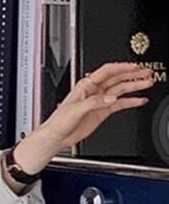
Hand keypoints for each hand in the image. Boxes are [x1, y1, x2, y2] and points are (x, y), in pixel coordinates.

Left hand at [13, 61, 156, 174]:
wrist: (56, 137)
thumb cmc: (59, 121)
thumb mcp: (75, 109)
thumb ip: (94, 102)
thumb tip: (110, 98)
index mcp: (86, 85)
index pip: (107, 71)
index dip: (121, 67)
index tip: (134, 66)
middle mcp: (94, 90)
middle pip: (117, 78)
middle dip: (132, 75)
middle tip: (146, 72)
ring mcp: (99, 101)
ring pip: (120, 90)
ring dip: (134, 86)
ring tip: (148, 83)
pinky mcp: (102, 112)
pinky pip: (119, 104)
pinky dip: (130, 102)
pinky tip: (139, 100)